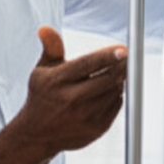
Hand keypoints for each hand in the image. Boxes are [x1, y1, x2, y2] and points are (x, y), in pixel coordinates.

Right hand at [13, 26, 126, 156]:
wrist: (38, 134)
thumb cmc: (41, 98)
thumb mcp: (42, 70)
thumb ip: (51, 48)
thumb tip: (45, 29)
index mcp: (57, 82)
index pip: (87, 65)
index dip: (107, 56)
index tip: (123, 49)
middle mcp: (71, 99)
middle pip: (107, 78)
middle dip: (121, 65)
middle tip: (126, 56)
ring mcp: (86, 116)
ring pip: (114, 91)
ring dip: (118, 80)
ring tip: (112, 74)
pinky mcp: (97, 127)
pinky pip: (117, 104)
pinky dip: (116, 94)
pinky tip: (106, 90)